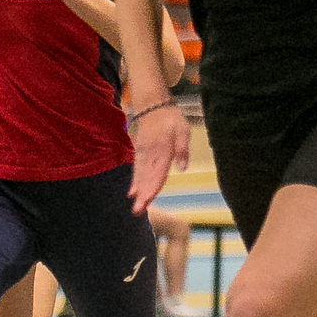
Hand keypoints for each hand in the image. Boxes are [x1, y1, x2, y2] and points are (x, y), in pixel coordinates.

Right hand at [128, 101, 188, 215]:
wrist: (152, 105)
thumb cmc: (171, 119)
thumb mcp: (183, 130)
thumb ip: (182, 149)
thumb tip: (182, 168)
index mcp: (162, 149)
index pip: (158, 172)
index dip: (153, 186)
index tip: (148, 199)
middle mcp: (150, 154)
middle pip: (147, 177)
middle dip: (143, 194)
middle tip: (138, 211)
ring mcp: (143, 153)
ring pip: (141, 175)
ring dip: (138, 191)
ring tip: (136, 207)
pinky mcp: (140, 152)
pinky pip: (137, 169)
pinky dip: (135, 181)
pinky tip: (132, 193)